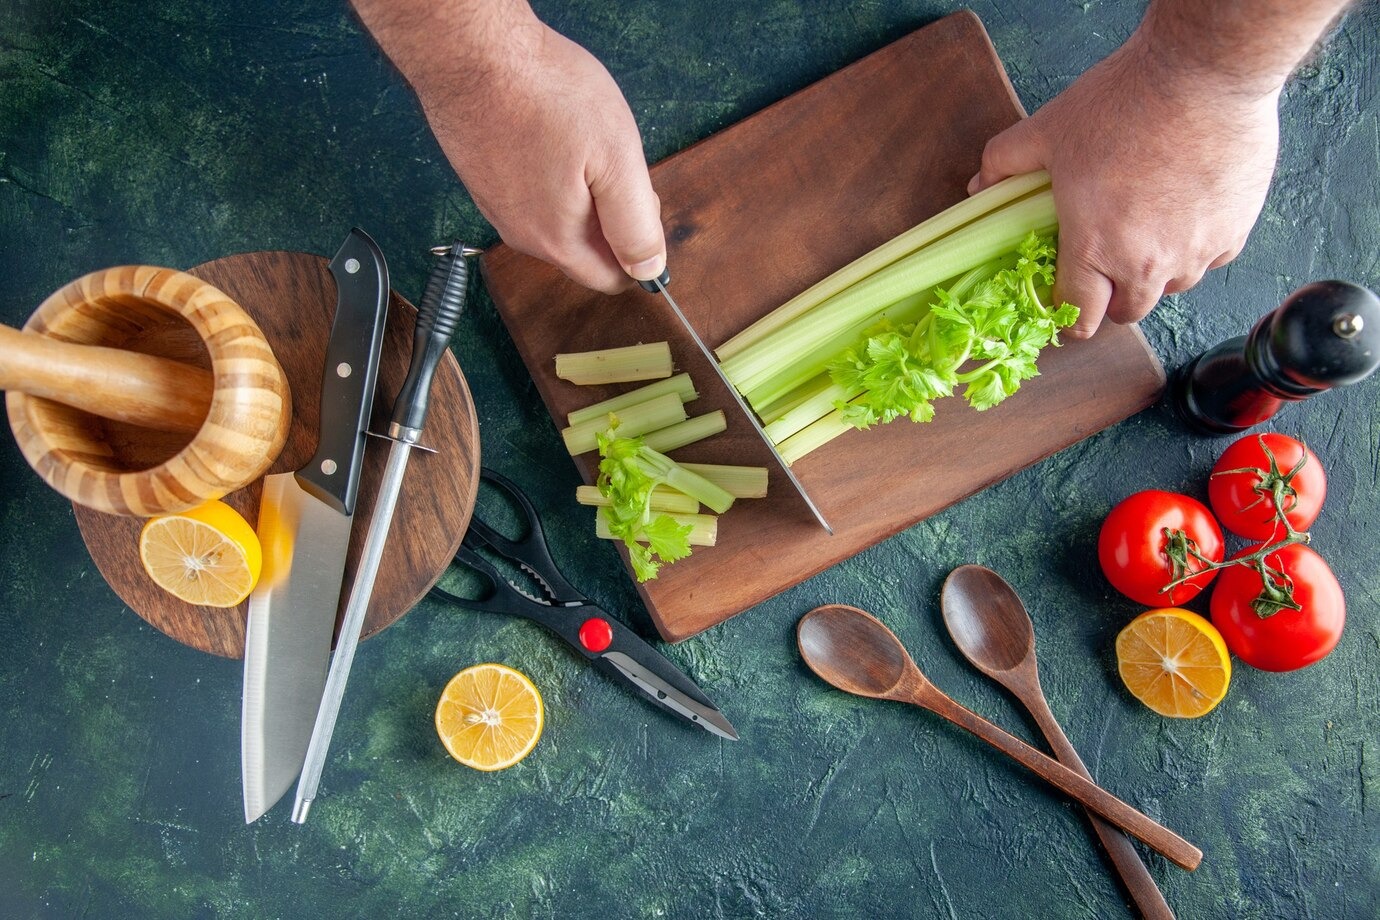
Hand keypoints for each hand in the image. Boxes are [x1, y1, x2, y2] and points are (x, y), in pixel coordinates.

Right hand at [413, 20, 664, 293]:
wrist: (471, 53)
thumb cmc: (544, 95)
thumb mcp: (616, 160)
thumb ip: (635, 224)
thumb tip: (649, 270)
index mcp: (557, 241)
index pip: (610, 278)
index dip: (639, 246)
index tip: (641, 199)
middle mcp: (522, 236)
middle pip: (584, 248)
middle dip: (610, 216)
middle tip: (611, 159)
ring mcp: (496, 208)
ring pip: (557, 220)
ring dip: (580, 193)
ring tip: (577, 141)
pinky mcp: (482, 181)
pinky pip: (530, 195)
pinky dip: (549, 173)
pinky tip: (548, 134)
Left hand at [968, 34, 1279, 337]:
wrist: (1204, 72)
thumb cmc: (1124, 102)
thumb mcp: (1047, 131)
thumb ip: (1004, 163)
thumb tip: (980, 186)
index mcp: (1094, 249)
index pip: (1079, 319)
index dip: (1067, 318)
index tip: (1065, 306)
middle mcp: (1147, 265)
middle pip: (1126, 313)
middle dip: (1110, 298)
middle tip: (1102, 264)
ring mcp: (1196, 253)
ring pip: (1170, 287)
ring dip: (1154, 272)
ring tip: (1144, 226)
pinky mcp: (1234, 234)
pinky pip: (1208, 259)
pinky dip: (1193, 246)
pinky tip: (1182, 208)